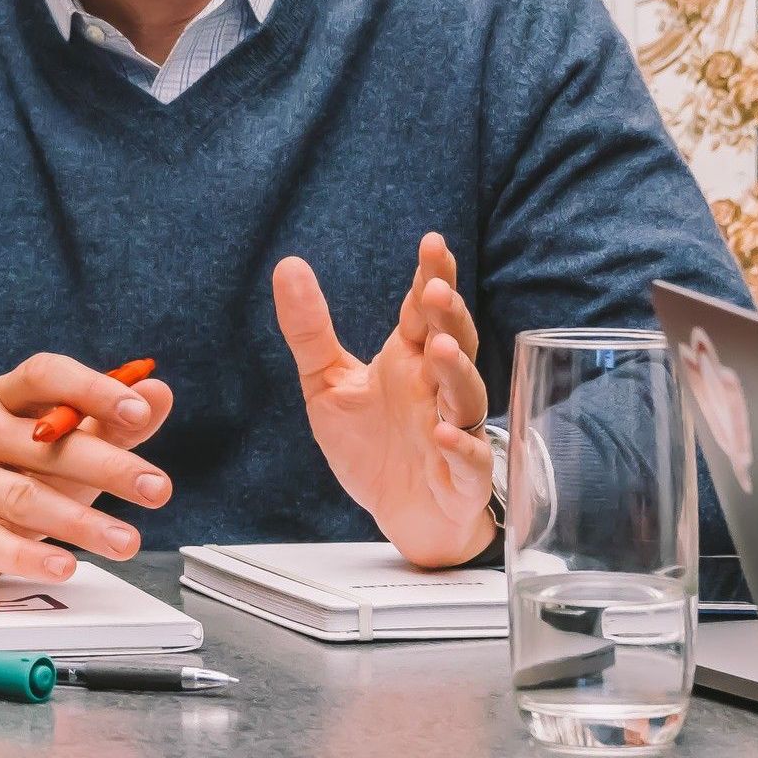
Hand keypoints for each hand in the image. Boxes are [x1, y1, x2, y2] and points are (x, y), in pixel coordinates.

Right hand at [0, 354, 177, 591]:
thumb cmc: (10, 475)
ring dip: (81, 522)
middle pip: (42, 443)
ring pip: (22, 497)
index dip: (93, 389)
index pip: (45, 376)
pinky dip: (29, 556)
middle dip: (108, 466)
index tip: (140, 413)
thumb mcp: (62, 449)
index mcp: (2, 396)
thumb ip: (110, 425)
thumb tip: (159, 393)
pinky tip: (66, 565)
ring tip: (126, 541)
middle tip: (157, 489)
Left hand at [272, 237, 494, 568]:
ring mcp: (454, 431)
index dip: (433, 278)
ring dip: (457, 371)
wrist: (399, 513)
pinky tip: (442, 433)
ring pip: (467, 396)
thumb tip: (287, 265)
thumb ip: (309, 330)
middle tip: (434, 291)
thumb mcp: (328, 383)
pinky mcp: (462, 478)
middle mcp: (436, 390)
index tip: (432, 244)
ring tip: (439, 348)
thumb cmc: (372, 443)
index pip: (425, 312)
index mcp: (410, 360)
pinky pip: (469, 460)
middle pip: (455, 343)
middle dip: (449, 315)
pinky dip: (460, 447)